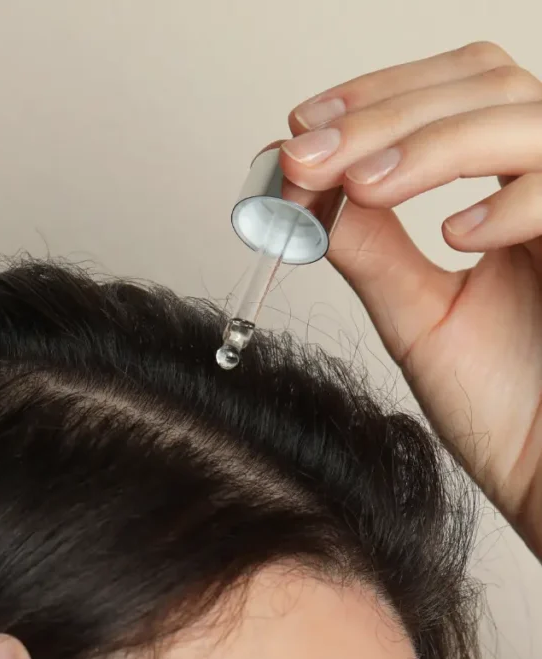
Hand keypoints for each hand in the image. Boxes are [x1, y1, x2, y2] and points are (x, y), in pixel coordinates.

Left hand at [277, 41, 541, 555]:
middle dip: (385, 113)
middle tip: (310, 154)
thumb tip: (305, 188)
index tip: (302, 127)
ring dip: (432, 143)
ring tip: (364, 185)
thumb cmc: (506, 411)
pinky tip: (455, 237)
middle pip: (483, 84)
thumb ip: (371, 247)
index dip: (375, 95)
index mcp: (508, 193)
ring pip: (521, 118)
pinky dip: (510, 203)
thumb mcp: (418, 316)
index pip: (450, 95)